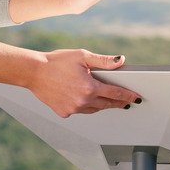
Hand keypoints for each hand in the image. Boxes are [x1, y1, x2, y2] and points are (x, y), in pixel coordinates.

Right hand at [27, 49, 141, 117]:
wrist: (34, 72)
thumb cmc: (57, 62)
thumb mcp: (82, 56)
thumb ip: (103, 61)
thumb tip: (121, 61)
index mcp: (90, 87)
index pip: (115, 93)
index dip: (128, 95)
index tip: (136, 98)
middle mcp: (83, 101)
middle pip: (107, 104)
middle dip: (118, 102)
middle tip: (125, 102)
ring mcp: (73, 109)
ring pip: (94, 109)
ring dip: (102, 105)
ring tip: (107, 100)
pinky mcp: (64, 113)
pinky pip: (80, 111)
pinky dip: (85, 106)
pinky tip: (85, 99)